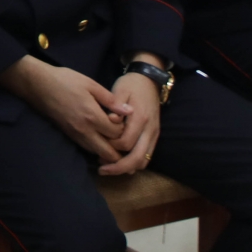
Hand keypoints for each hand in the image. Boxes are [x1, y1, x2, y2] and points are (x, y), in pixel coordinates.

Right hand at [0, 57, 128, 164]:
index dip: (125, 129)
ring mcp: (75, 135)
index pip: (117, 134)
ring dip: (107, 151)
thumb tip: (130, 111)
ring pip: (97, 154)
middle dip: (119, 151)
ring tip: (113, 140)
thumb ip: (111, 100)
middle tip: (124, 140)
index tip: (124, 120)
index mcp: (93, 116)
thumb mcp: (91, 84)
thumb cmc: (65, 80)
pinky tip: (100, 138)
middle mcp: (85, 131)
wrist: (38, 84)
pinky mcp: (69, 135)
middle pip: (108, 153)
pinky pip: (87, 148)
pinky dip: (96, 147)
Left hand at [101, 60, 164, 175]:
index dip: (111, 147)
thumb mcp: (120, 90)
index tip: (98, 146)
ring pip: (144, 160)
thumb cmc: (131, 85)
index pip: (126, 142)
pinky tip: (120, 164)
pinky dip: (134, 163)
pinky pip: (146, 156)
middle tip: (101, 170)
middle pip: (137, 158)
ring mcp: (154, 135)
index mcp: (140, 118)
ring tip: (108, 169)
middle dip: (119, 167)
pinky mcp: (154, 137)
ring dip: (126, 168)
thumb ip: (115, 105)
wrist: (149, 80)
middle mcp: (150, 130)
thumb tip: (111, 120)